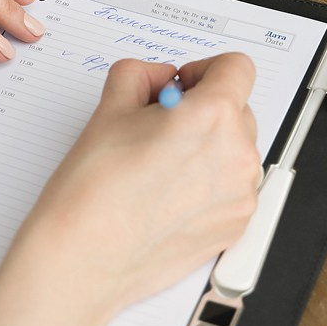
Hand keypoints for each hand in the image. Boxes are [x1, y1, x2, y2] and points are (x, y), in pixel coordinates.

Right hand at [0, 53, 259, 325]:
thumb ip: (142, 75)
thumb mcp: (109, 107)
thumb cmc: (94, 190)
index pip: (236, 67)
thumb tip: (160, 80)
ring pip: (236, 150)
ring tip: (160, 166)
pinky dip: (209, 183)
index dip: (204, 70)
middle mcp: (238, 155)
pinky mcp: (234, 227)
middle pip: (238, 109)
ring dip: (209, 147)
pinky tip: (167, 195)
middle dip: (204, 110)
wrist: (85, 258)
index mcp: (213, 116)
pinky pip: (233, 188)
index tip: (181, 86)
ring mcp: (241, 196)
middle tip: (161, 127)